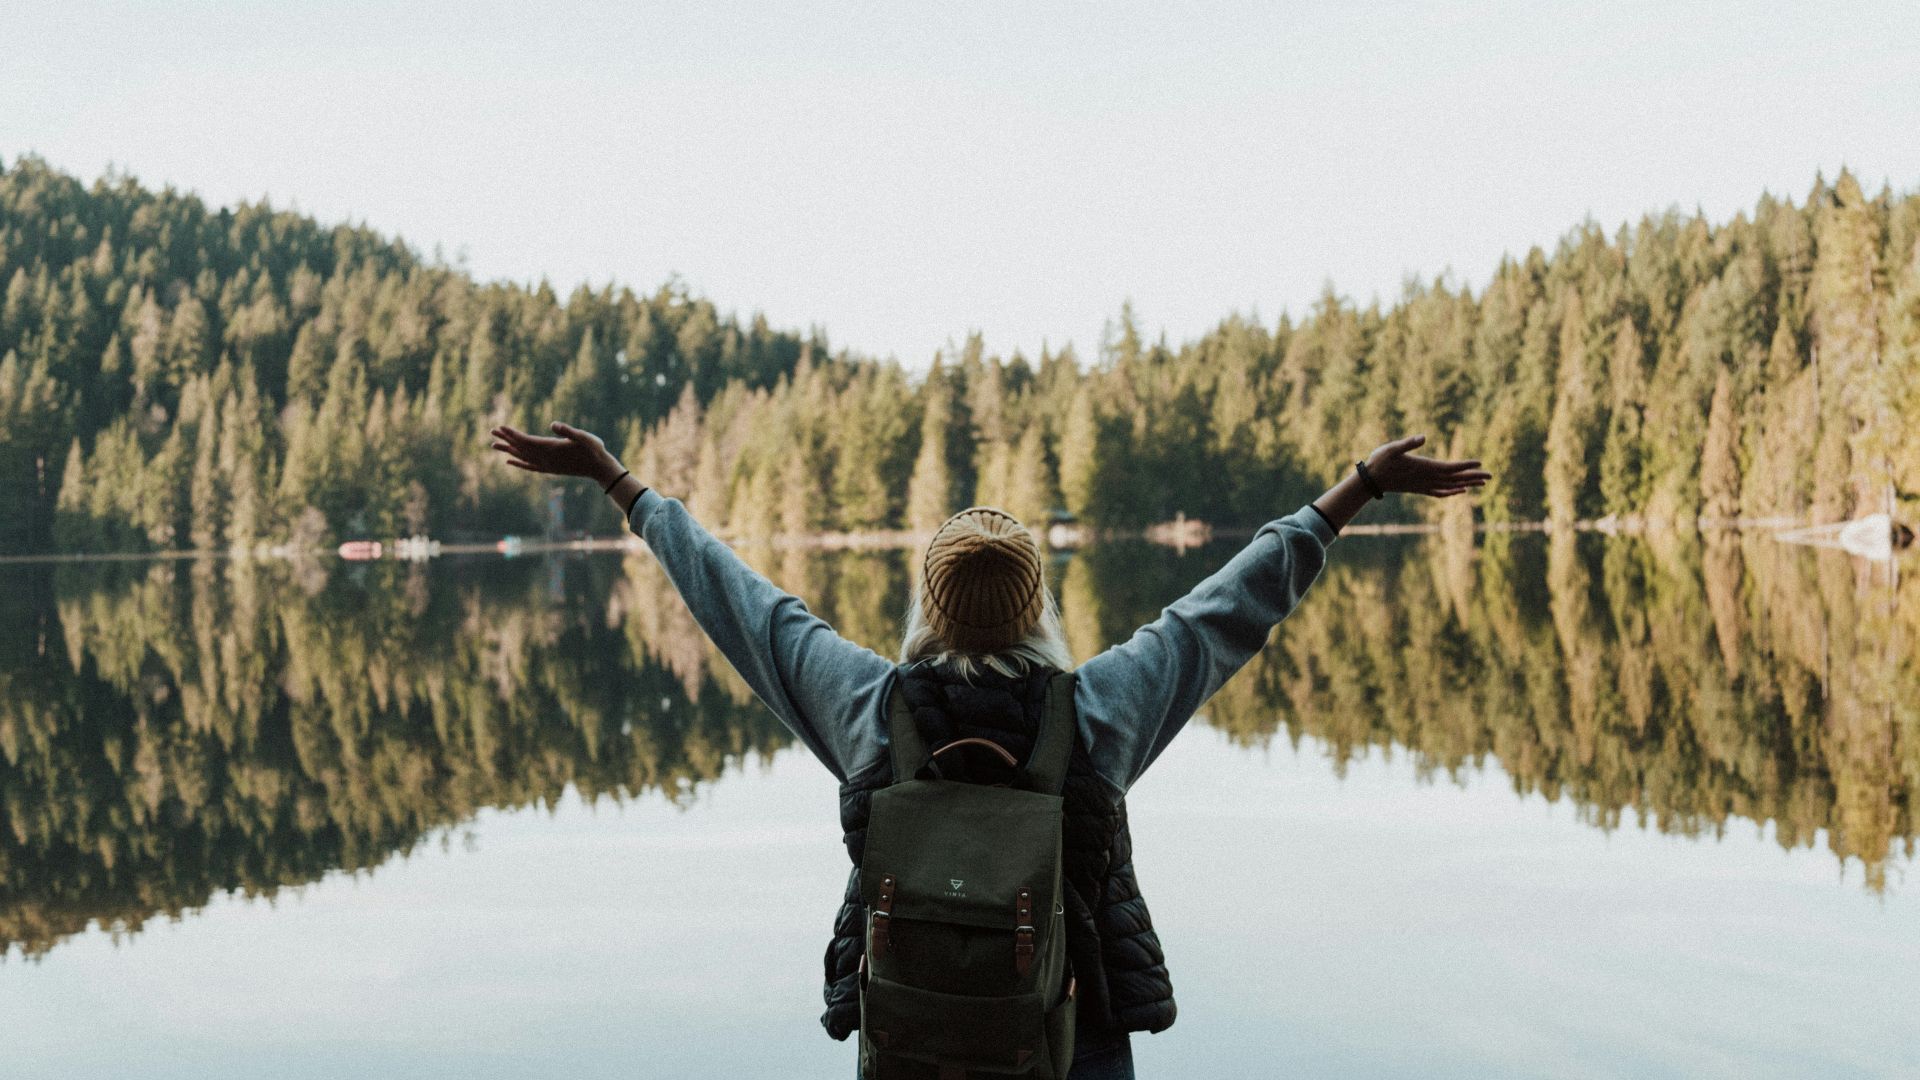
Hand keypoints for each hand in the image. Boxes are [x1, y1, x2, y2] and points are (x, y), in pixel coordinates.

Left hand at [490, 422, 625, 486]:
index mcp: (551, 448)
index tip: (500, 427)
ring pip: (522, 457)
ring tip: (494, 445)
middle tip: (492, 431)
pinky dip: (518, 463)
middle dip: (506, 439)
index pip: (527, 441)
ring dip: (508, 450)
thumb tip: (553, 424)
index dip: (513, 434)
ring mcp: (547, 465)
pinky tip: (509, 462)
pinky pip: (529, 467)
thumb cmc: (593, 449)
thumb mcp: (584, 437)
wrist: (599, 468)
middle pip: (521, 448)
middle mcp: (545, 458)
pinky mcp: (550, 469)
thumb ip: (568, 431)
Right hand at [1363, 434, 1489, 497]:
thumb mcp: (1392, 448)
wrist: (1371, 481)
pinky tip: (1460, 491)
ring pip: (1450, 486)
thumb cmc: (1379, 462)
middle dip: (1473, 476)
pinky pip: (1440, 492)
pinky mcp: (1419, 489)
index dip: (1465, 465)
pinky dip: (1453, 492)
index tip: (1481, 463)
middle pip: (1455, 478)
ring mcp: (1423, 485)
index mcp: (1423, 467)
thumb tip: (1423, 436)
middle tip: (1491, 476)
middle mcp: (1427, 478)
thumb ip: (1408, 443)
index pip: (1449, 467)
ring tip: (1482, 483)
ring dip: (1467, 483)